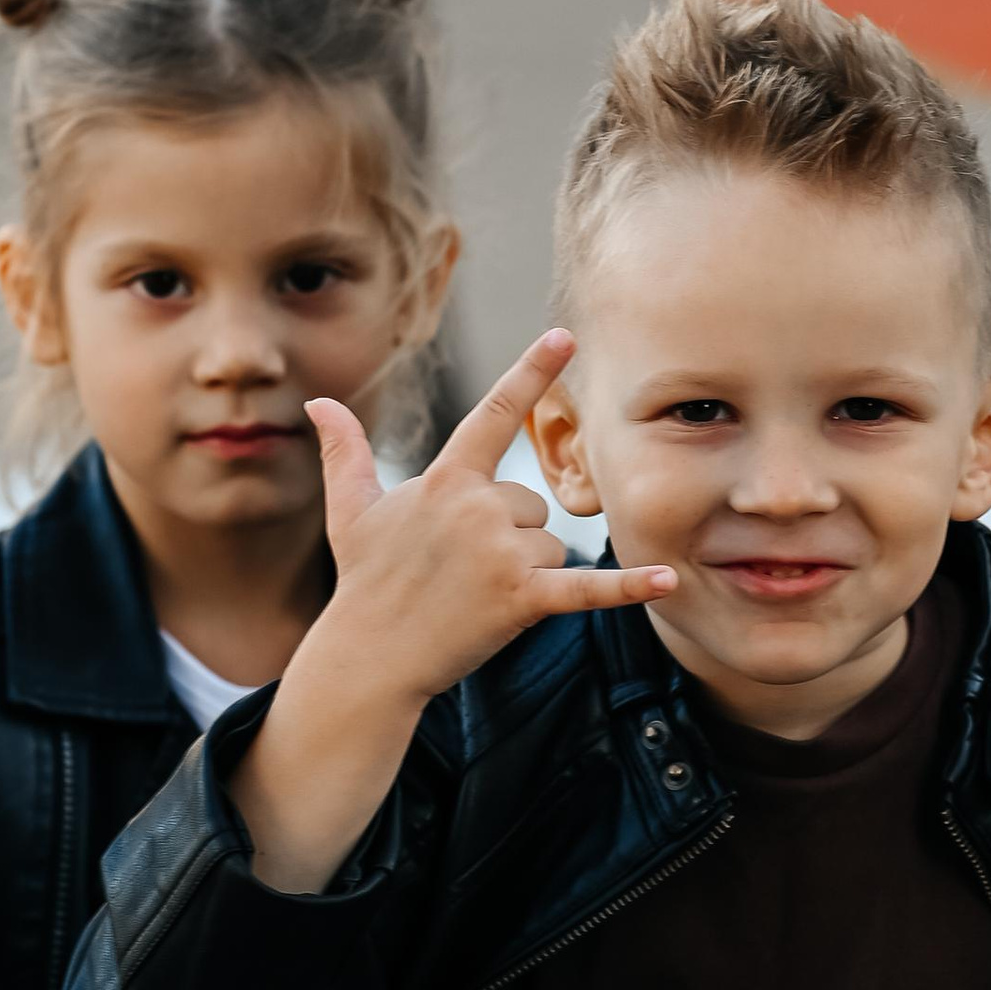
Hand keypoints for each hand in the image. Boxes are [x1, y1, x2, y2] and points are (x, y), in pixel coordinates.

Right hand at [304, 332, 674, 710]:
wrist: (370, 655)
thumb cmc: (365, 580)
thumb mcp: (352, 510)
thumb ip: (345, 452)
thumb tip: (319, 404)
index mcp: (446, 480)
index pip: (494, 414)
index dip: (530, 372)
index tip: (565, 334)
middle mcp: (477, 508)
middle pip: (531, 504)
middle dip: (508, 536)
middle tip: (462, 570)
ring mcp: (501, 553)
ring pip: (551, 543)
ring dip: (527, 570)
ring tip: (477, 594)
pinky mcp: (523, 598)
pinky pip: (587, 587)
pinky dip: (630, 587)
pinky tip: (670, 578)